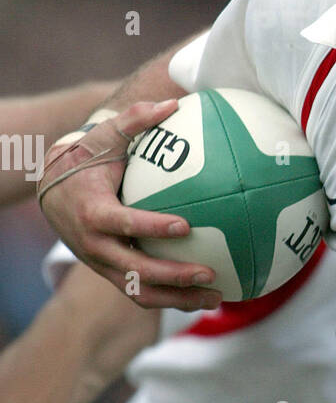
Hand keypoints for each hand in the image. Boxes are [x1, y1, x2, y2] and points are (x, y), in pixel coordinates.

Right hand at [38, 98, 220, 310]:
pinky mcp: (111, 274)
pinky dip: (171, 298)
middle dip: (173, 275)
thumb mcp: (106, 137)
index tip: (185, 226)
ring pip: (140, 291)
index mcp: (94, 212)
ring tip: (216, 297)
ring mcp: (102, 264)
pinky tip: (204, 295)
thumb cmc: (86, 158)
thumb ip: (136, 119)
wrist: (52, 190)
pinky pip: (142, 293)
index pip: (126, 224)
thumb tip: (172, 103)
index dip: (153, 227)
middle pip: (136, 269)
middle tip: (209, 273)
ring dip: (177, 299)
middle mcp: (96, 245)